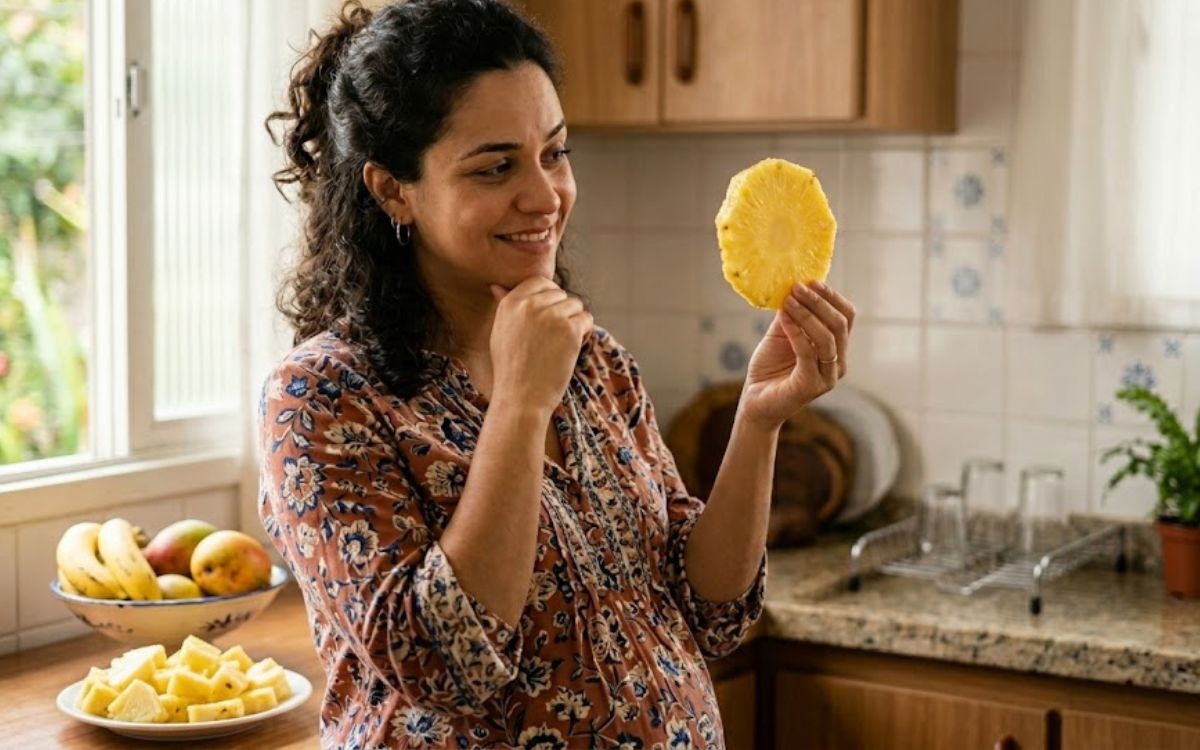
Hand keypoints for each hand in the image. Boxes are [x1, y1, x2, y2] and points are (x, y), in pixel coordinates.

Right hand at [489, 278, 593, 415]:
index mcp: (511, 302)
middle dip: (563, 311)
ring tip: (562, 344)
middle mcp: (530, 304)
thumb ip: (504, 306)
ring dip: (574, 322)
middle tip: (554, 337)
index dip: (549, 297)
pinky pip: (587, 320)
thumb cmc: (510, 369)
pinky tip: (572, 349)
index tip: (549, 317)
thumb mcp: (500, 332)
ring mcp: (551, 315)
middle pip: (561, 293)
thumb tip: (497, 285)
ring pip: (576, 305)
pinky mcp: (570, 329)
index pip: (540, 281)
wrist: (521, 398)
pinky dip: (585, 333)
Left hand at [738, 281, 855, 429]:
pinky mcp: (810, 386)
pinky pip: (808, 352)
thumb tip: (794, 286)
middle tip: (796, 287)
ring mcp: (827, 377)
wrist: (755, 401)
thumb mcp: (782, 334)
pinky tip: (783, 319)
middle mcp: (838, 363)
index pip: (846, 317)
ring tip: (787, 300)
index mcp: (836, 349)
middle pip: (840, 324)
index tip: (811, 281)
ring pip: (827, 337)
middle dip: (818, 302)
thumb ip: (791, 314)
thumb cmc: (770, 368)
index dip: (831, 297)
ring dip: (806, 314)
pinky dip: (796, 332)